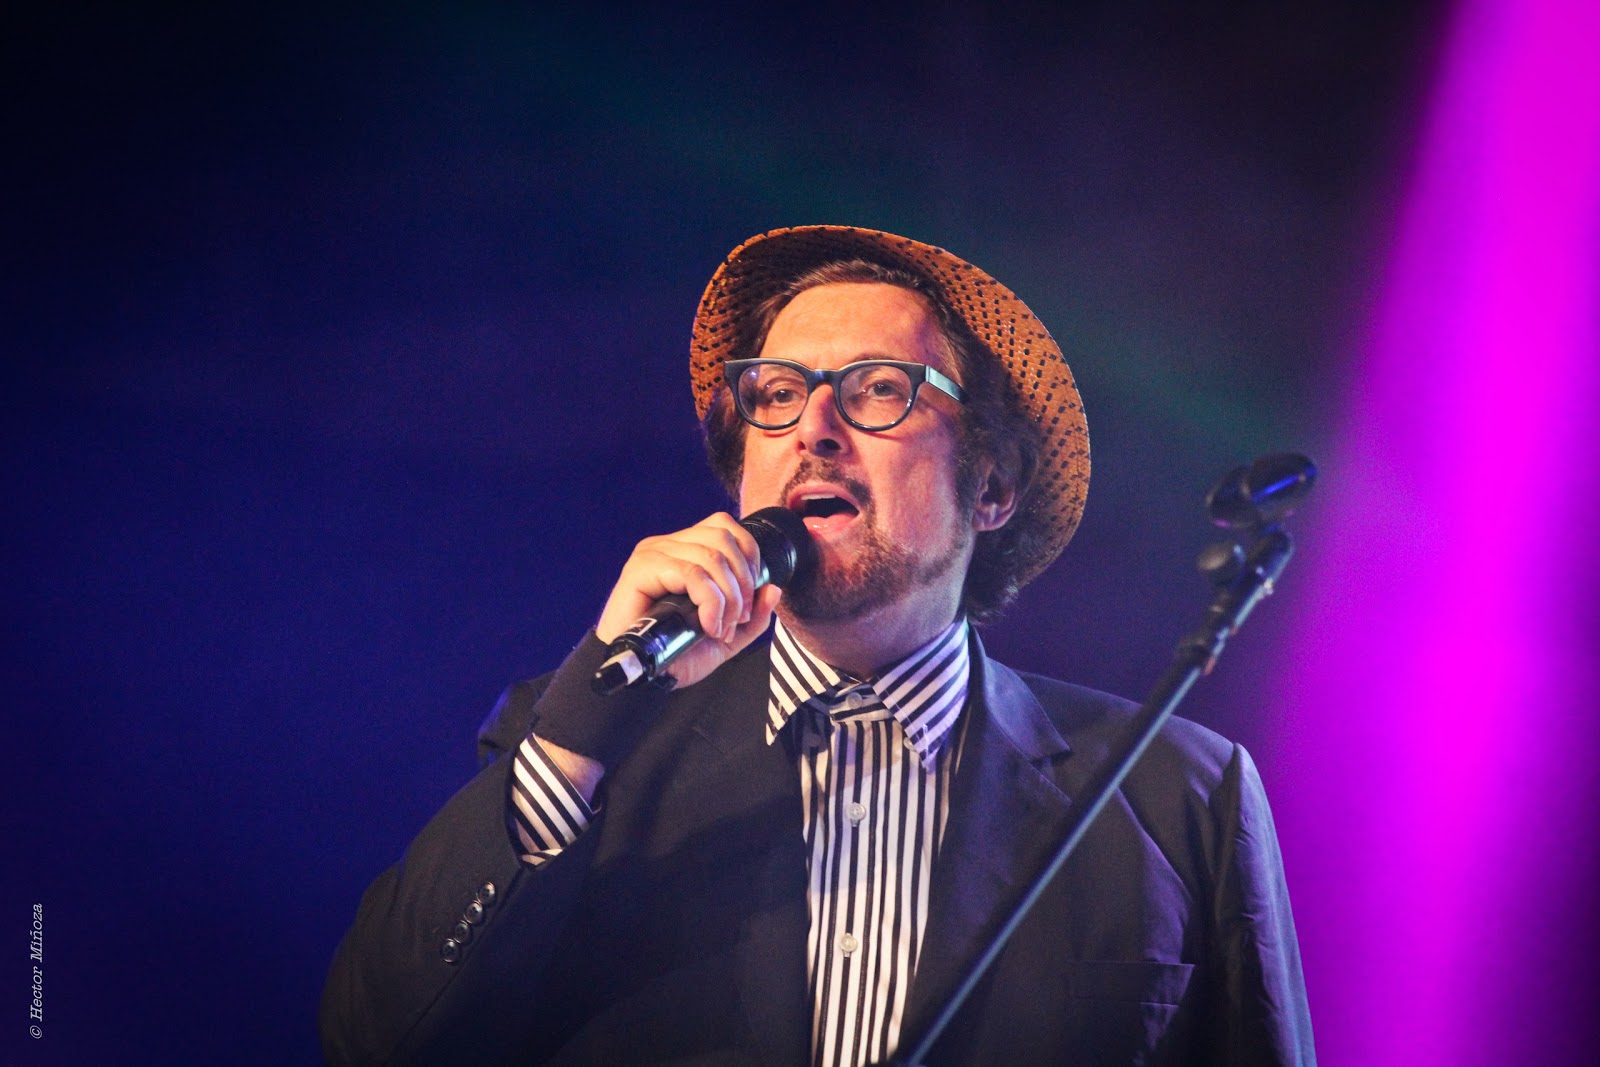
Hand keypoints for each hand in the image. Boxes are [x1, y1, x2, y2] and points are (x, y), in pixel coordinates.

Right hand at [594, 512, 784, 688]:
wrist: (642, 679)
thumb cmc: (676, 655)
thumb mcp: (728, 637)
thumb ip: (754, 616)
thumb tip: (773, 588)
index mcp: (686, 551)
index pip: (727, 529)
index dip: (750, 560)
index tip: (749, 603)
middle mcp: (668, 545)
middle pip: (724, 538)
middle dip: (743, 583)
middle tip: (738, 620)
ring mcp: (653, 554)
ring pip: (711, 556)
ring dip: (728, 598)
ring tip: (721, 628)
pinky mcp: (641, 569)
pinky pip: (692, 573)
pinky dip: (710, 601)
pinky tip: (707, 626)